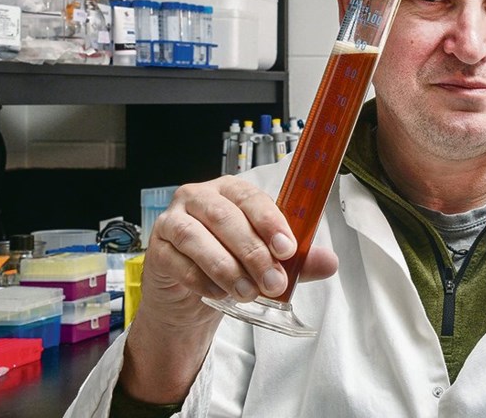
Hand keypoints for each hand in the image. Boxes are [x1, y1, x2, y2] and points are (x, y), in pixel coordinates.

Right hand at [141, 175, 338, 328]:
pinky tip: (219, 295)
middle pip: (226, 218)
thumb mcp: (268, 261)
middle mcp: (199, 198)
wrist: (191, 296)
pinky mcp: (156, 249)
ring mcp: (172, 221)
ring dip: (227, 268)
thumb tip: (329, 262)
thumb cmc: (232, 264)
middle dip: (253, 253)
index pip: (251, 198)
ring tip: (247, 292)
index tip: (287, 250)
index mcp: (230, 191)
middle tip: (273, 283)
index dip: (270, 223)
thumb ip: (297, 260)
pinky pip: (177, 262)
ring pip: (197, 238)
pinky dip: (201, 280)